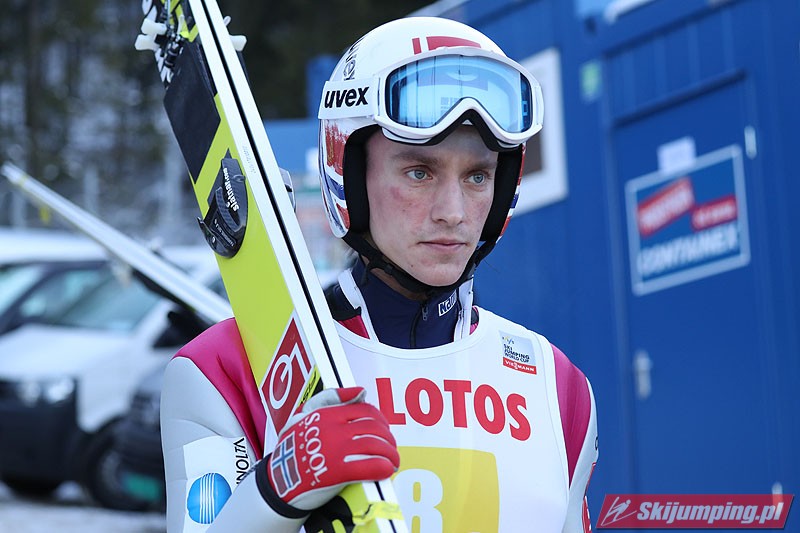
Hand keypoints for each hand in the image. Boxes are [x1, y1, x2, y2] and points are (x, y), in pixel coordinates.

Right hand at [262, 387, 398, 512]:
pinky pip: (369, 466)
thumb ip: (331, 398)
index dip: (381, 421)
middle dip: (389, 439)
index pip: (366, 411)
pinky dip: (383, 467)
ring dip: (390, 454)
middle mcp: (333, 429)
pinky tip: (386, 470)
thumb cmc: (292, 448)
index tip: (384, 430)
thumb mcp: (302, 415)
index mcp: (327, 414)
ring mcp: (335, 450)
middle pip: (375, 428)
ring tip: (392, 461)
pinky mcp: (337, 472)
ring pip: (376, 446)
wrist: (278, 481)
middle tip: (391, 448)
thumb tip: (360, 391)